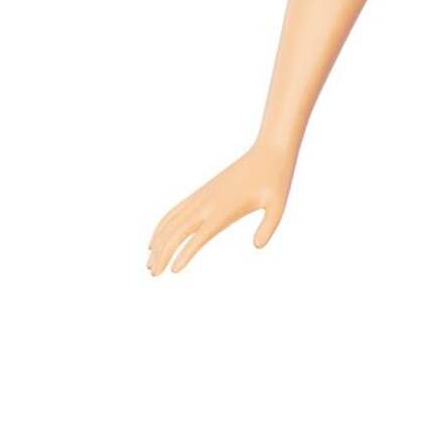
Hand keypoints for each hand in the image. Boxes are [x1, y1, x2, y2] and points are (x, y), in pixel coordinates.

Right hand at [147, 139, 295, 272]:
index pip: (199, 235)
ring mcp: (202, 197)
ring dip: (158, 242)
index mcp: (224, 209)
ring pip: (172, 222)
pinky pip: (175, 211)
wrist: (267, 153)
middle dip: (162, 253)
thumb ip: (268, 227)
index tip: (172, 271)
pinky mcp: (202, 193)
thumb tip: (258, 246)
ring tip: (149, 263)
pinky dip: (163, 226)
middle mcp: (208, 203)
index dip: (185, 253)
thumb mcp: (278, 206)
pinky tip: (156, 240)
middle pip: (178, 231)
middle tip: (153, 275)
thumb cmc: (275, 180)